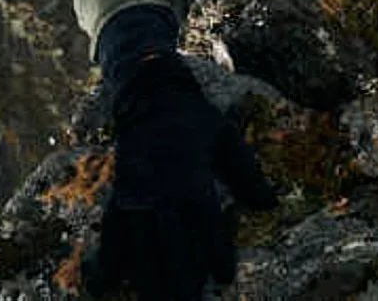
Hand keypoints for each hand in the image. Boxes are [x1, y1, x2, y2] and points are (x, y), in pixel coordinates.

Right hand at [84, 52, 276, 299]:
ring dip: (147, 279)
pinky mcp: (118, 194)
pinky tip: (106, 285)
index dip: (215, 252)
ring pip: (141, 245)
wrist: (150, 96)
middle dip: (179, 280)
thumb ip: (248, 172)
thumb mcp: (228, 137)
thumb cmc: (195, 119)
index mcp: (192, 177)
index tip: (222, 278)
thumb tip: (271, 203)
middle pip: (171, 244)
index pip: (206, 223)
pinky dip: (109, 259)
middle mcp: (162, 190)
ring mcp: (136, 194)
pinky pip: (111, 231)